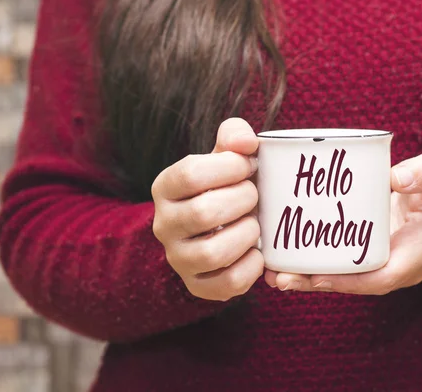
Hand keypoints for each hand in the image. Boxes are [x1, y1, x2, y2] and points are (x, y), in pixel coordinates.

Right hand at [152, 118, 262, 301]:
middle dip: (242, 200)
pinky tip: (257, 251)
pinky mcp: (198, 284)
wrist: (216, 227)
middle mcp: (164, 225)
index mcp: (166, 187)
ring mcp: (178, 258)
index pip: (191, 173)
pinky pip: (228, 282)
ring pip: (212, 253)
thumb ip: (234, 137)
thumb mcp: (224, 157)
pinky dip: (251, 267)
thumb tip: (248, 142)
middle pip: (203, 213)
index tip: (249, 165)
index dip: (230, 167)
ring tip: (255, 224)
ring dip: (246, 234)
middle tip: (255, 196)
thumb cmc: (224, 187)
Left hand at [265, 150, 421, 294]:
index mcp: (414, 255)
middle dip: (315, 283)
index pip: (382, 278)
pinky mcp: (364, 253)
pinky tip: (282, 257)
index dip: (349, 282)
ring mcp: (377, 263)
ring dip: (306, 278)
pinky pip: (337, 264)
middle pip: (352, 283)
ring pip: (340, 277)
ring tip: (271, 274)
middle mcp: (393, 267)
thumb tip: (397, 177)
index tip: (318, 277)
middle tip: (279, 277)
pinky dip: (312, 264)